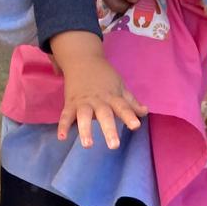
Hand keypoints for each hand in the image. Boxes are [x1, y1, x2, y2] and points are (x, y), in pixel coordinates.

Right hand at [52, 31, 146, 149]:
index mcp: (112, 97)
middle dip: (109, 130)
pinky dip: (63, 126)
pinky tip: (61, 137)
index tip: (135, 126)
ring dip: (85, 130)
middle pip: (104, 115)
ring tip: (87, 145)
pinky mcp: (70, 104)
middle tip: (114, 146)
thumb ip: (130, 102)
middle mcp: (98, 101)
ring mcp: (83, 102)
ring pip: (84, 116)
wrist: (82, 59)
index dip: (129, 116)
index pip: (123, 107)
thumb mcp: (119, 86)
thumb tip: (144, 112)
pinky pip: (66, 115)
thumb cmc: (104, 77)